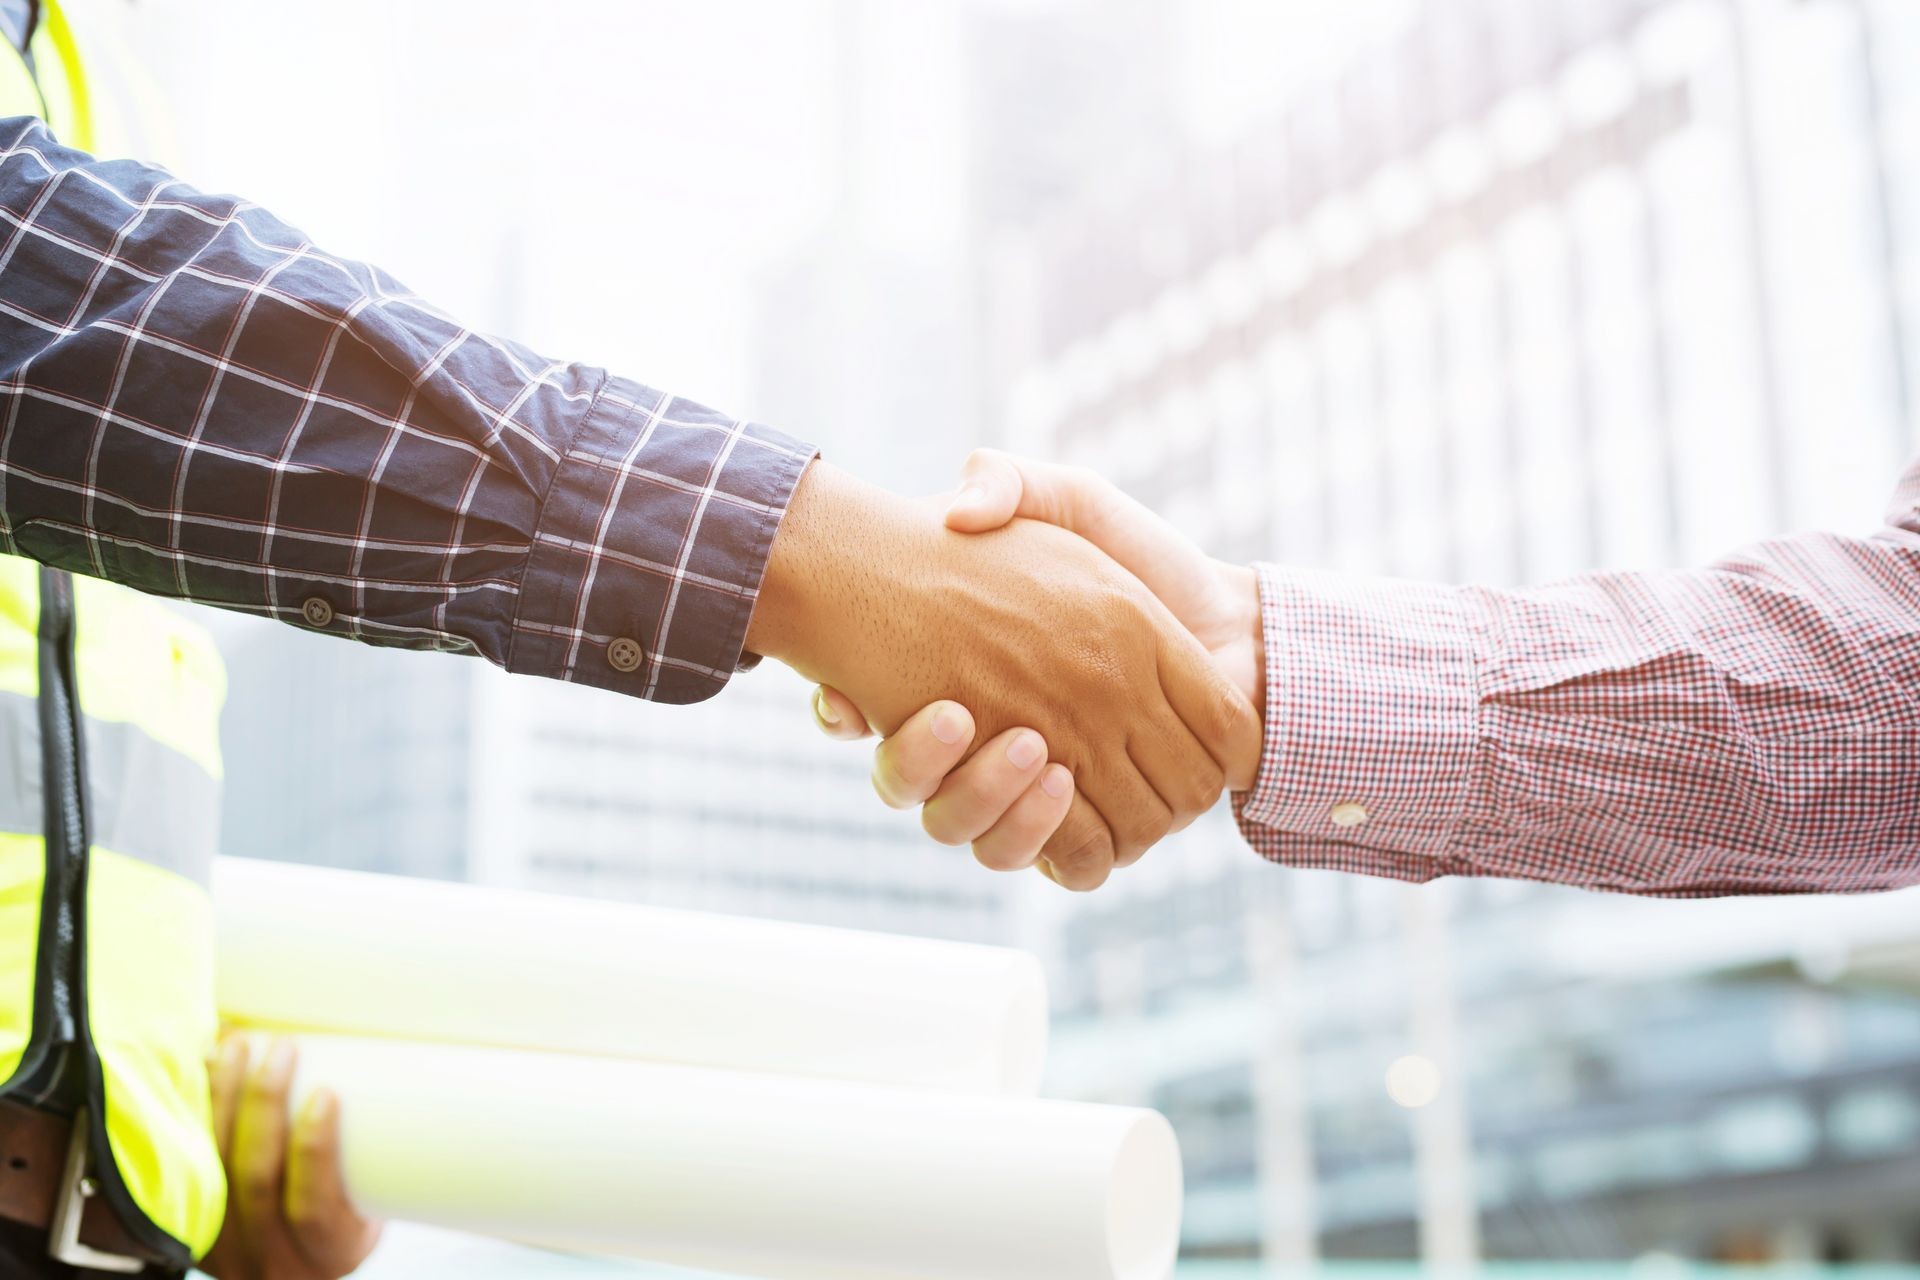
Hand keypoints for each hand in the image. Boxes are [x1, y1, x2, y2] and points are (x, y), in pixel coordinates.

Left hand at [200, 1035, 382, 1279]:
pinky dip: (190, 1117)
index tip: (326, 1092)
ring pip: (213, 1171)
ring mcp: (225, 1253)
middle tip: (283, 1049)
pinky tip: (198, 1074)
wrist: (300, 1268)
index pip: (315, 1209)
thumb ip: (378, 1157)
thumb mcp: (378, 1204)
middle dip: (264, 1103)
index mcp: (332, 1255)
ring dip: (222, 1099)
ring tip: (239, 1046)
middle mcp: (273, 1263)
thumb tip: (412, 1066)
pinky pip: (181, 1171)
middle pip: (256, 1180)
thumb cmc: (355, 1217)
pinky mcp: (192, 1234)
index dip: (315, 1151)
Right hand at [749, 460, 1258, 888]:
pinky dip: (1045, 837)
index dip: (843, 710)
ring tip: (1030, 749)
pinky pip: (1051, 862)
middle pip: (910, 787)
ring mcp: (1039, 794)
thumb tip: (951, 511)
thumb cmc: (1141, 558)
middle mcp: (988, 744)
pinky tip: (1062, 787)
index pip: (860, 710)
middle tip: (952, 716)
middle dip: (918, 764)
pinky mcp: (1095, 827)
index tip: (848, 694)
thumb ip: (1006, 482)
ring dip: (987, 801)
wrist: (1231, 620)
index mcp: (962, 677)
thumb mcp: (1067, 501)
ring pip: (973, 834)